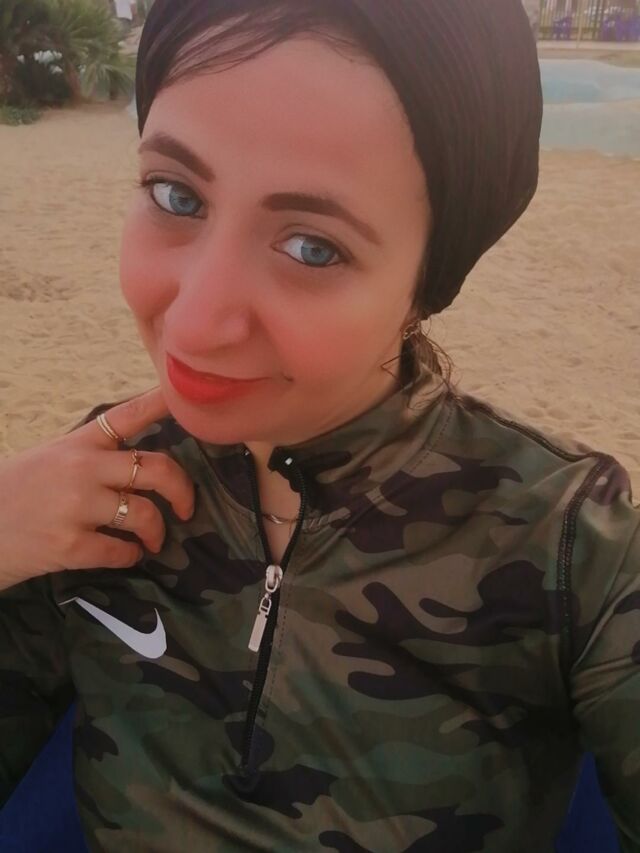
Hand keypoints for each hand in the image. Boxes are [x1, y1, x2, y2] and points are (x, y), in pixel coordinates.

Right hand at [0, 388, 193, 591]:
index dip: (161, 405)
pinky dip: (132, 555)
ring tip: (153, 539)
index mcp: (78, 443)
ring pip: (145, 514)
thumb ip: (92, 456)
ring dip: (157, 532)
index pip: (127, 415)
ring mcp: (76, 507)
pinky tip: (128, 554)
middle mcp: (81, 468)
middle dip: (182, 490)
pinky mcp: (71, 545)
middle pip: (155, 468)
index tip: (188, 401)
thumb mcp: (50, 458)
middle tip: (186, 508)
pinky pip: (122, 551)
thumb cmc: (16, 494)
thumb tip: (140, 466)